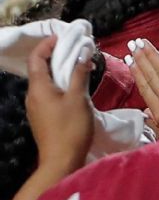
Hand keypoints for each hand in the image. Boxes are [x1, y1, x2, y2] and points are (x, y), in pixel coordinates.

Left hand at [24, 35, 93, 176]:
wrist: (61, 161)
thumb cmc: (71, 129)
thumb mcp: (79, 100)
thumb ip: (80, 75)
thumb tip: (83, 54)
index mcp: (39, 87)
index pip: (37, 57)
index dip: (48, 44)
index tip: (64, 38)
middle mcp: (33, 95)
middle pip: (41, 68)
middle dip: (57, 57)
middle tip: (76, 52)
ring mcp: (37, 107)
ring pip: (46, 82)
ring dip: (61, 73)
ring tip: (80, 70)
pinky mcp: (43, 117)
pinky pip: (50, 95)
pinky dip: (61, 86)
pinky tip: (76, 91)